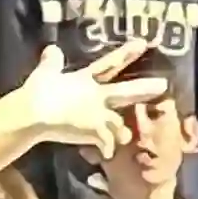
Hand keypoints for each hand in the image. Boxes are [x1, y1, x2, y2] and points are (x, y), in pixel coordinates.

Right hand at [10, 45, 147, 162]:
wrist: (34, 113)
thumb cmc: (37, 92)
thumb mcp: (44, 73)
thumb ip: (51, 62)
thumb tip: (52, 49)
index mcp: (85, 80)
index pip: (109, 64)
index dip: (126, 54)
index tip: (143, 44)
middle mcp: (96, 96)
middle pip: (125, 92)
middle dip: (145, 88)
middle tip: (163, 85)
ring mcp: (97, 114)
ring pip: (119, 124)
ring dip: (122, 130)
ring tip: (126, 136)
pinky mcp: (93, 131)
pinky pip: (105, 143)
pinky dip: (106, 149)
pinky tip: (107, 154)